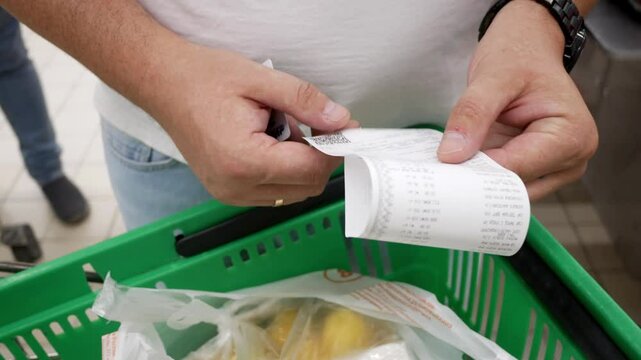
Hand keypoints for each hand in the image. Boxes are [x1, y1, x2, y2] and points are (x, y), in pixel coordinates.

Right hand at [142, 44, 353, 205]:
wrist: (162, 84)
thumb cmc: (203, 79)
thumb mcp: (261, 79)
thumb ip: (305, 102)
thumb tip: (340, 120)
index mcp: (245, 161)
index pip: (311, 169)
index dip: (335, 148)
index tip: (346, 127)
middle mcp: (236, 187)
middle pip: (306, 186)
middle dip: (320, 157)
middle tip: (318, 123)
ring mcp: (229, 194)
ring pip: (292, 193)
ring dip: (302, 165)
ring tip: (288, 129)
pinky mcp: (226, 192)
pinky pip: (272, 191)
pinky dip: (284, 171)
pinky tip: (274, 142)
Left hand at [437, 0, 597, 199]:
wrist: (527, 47)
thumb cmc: (518, 56)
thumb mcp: (492, 77)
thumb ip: (472, 115)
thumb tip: (451, 156)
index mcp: (571, 136)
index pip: (516, 170)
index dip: (477, 172)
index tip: (443, 171)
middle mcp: (570, 158)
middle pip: (514, 186)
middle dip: (477, 179)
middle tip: (439, 171)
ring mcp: (554, 168)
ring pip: (507, 190)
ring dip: (478, 178)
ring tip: (449, 163)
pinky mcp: (535, 168)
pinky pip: (504, 181)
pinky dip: (482, 173)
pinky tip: (461, 161)